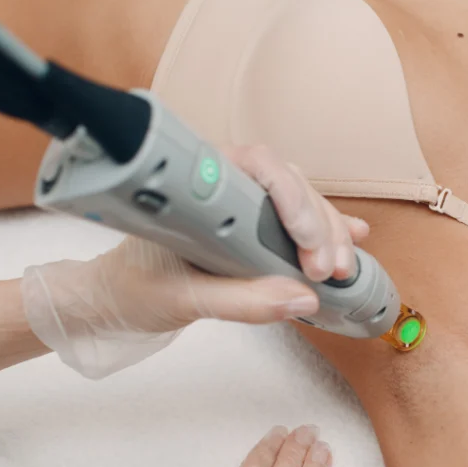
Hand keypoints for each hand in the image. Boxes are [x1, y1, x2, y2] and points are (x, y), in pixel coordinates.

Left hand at [20, 145, 368, 377]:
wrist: (112, 297)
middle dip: (320, 225)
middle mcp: (225, 186)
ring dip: (330, 232)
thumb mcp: (184, 300)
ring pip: (302, 201)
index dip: (292, 200)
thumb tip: (304, 299)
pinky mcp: (253, 228)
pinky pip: (298, 220)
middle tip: (328, 271)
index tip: (306, 244)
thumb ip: (240, 301)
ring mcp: (242, 206)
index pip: (258, 165)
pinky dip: (328, 230)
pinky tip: (355, 238)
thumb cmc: (134, 287)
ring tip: (342, 270)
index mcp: (200, 185)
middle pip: (290, 184)